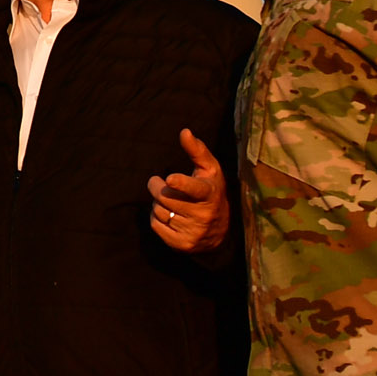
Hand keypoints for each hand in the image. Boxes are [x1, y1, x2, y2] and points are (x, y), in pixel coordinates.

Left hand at [147, 128, 231, 253]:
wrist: (221, 229)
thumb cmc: (211, 190)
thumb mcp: (210, 169)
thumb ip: (197, 150)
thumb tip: (184, 131)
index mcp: (210, 193)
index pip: (194, 189)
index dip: (181, 184)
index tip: (170, 179)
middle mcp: (203, 214)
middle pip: (165, 197)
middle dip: (157, 186)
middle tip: (159, 182)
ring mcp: (193, 231)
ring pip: (159, 211)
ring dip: (157, 202)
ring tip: (168, 200)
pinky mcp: (182, 244)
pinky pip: (156, 225)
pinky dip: (156, 217)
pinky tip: (167, 214)